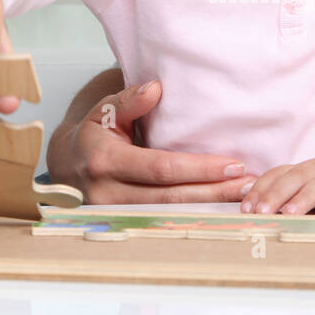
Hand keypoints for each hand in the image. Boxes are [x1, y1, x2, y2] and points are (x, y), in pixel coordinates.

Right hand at [46, 78, 258, 204]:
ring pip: (170, 216)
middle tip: (250, 185)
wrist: (64, 167)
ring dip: (209, 209)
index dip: (199, 168)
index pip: (161, 168)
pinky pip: (163, 223)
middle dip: (214, 192)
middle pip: (171, 198)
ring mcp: (114, 215)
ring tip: (243, 198)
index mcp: (105, 161)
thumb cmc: (92, 135)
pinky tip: (220, 211)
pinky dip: (194, 218)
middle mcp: (108, 193)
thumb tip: (156, 88)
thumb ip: (130, 100)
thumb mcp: (104, 111)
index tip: (234, 164)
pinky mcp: (123, 226)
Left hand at [240, 151, 314, 214]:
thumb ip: (285, 192)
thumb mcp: (310, 183)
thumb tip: (251, 205)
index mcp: (304, 170)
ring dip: (303, 198)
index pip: (278, 175)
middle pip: (294, 178)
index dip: (261, 189)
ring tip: (289, 213)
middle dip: (275, 195)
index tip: (246, 208)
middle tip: (261, 213)